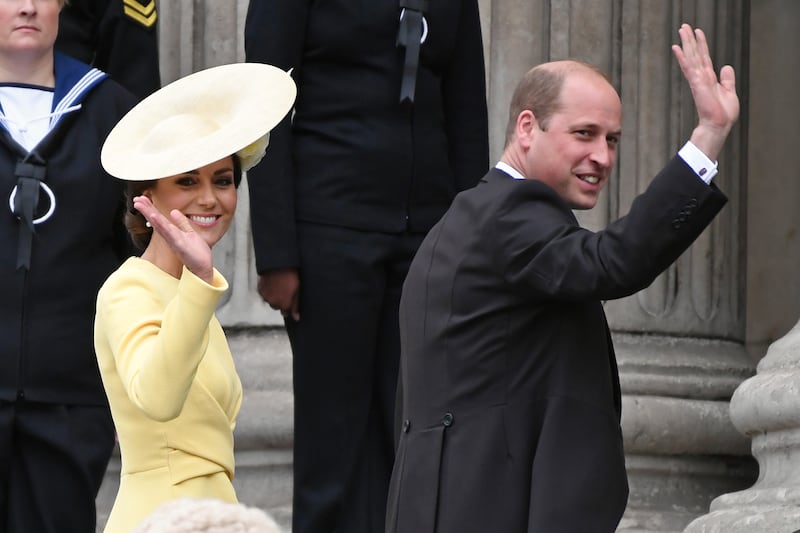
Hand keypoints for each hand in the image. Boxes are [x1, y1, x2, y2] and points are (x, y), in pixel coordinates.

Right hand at [133, 195, 213, 282]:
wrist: (203, 268)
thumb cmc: (197, 254)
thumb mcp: (190, 234)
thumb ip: (182, 223)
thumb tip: (174, 211)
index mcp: (173, 233)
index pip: (159, 218)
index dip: (150, 208)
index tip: (142, 198)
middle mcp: (171, 236)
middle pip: (156, 220)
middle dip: (146, 209)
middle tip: (136, 199)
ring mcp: (174, 241)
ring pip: (160, 226)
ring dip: (151, 215)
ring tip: (141, 205)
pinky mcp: (180, 246)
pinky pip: (170, 234)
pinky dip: (162, 226)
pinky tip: (156, 218)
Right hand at [257, 269, 299, 320]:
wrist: (279, 264)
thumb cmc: (291, 277)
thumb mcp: (297, 291)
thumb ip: (296, 306)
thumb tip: (296, 318)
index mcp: (284, 305)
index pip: (286, 312)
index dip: (289, 306)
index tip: (291, 299)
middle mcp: (273, 303)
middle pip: (277, 307)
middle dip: (280, 302)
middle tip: (285, 291)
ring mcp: (266, 297)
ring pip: (270, 301)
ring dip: (273, 297)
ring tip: (279, 286)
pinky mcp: (260, 290)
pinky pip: (264, 294)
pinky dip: (267, 291)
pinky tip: (272, 284)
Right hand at [672, 23, 738, 160]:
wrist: (719, 125)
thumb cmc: (723, 114)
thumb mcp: (729, 92)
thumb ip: (727, 79)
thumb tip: (726, 67)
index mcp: (709, 79)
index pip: (704, 58)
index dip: (701, 45)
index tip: (697, 33)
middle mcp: (701, 77)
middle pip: (695, 54)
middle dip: (690, 40)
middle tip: (684, 27)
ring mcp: (697, 79)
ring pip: (691, 57)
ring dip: (686, 42)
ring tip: (682, 29)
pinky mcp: (696, 83)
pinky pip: (688, 66)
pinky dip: (683, 56)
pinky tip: (677, 47)